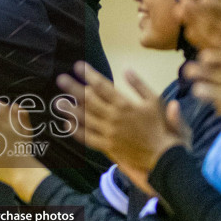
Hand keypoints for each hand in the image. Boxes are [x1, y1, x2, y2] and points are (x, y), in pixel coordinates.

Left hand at [58, 63, 186, 182]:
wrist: (162, 154)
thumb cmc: (159, 125)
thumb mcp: (155, 100)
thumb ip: (139, 85)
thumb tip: (126, 69)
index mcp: (124, 104)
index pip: (102, 86)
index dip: (89, 75)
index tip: (78, 66)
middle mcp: (113, 117)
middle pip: (89, 100)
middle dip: (73, 88)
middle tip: (60, 79)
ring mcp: (108, 133)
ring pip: (85, 119)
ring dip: (70, 110)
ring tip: (58, 102)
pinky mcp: (107, 146)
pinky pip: (88, 139)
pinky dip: (77, 132)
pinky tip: (67, 125)